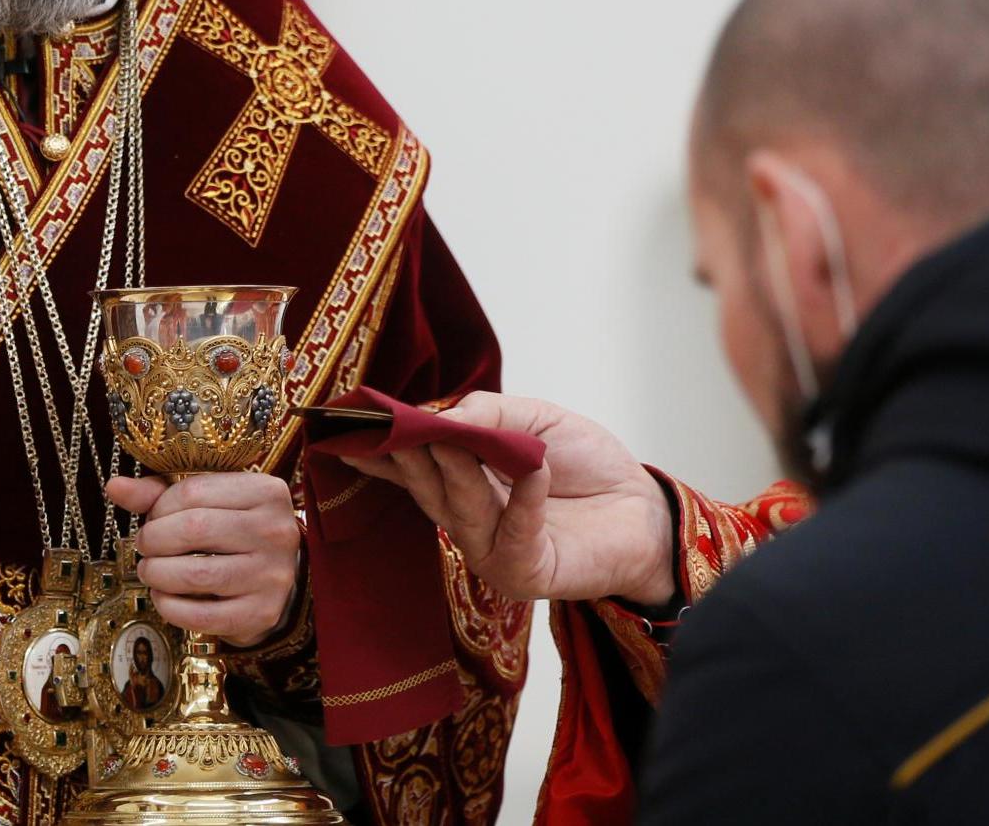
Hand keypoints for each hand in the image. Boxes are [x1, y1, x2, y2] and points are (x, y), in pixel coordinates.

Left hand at [106, 472, 301, 647]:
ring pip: (196, 574)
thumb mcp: (209, 501)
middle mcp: (275, 531)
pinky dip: (171, 607)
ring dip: (158, 573)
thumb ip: (161, 492)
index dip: (160, 507)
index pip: (194, 491)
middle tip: (145, 546)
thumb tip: (115, 487)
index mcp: (264, 491)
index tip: (152, 518)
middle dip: (154, 539)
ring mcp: (272, 575)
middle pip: (194, 529)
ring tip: (150, 571)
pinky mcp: (261, 613)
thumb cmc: (234, 531)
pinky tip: (163, 597)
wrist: (277, 577)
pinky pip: (202, 616)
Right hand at [338, 392, 674, 605]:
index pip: (410, 467)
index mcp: (460, 481)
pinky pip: (515, 534)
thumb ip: (489, 414)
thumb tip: (442, 414)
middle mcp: (466, 518)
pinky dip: (523, 500)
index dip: (378, 452)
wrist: (642, 508)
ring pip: (461, 509)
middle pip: (427, 486)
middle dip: (411, 456)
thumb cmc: (587, 462)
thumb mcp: (535, 421)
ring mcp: (491, 550)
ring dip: (458, 472)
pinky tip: (534, 471)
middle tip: (400, 427)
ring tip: (454, 439)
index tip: (346, 433)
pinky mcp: (525, 573)